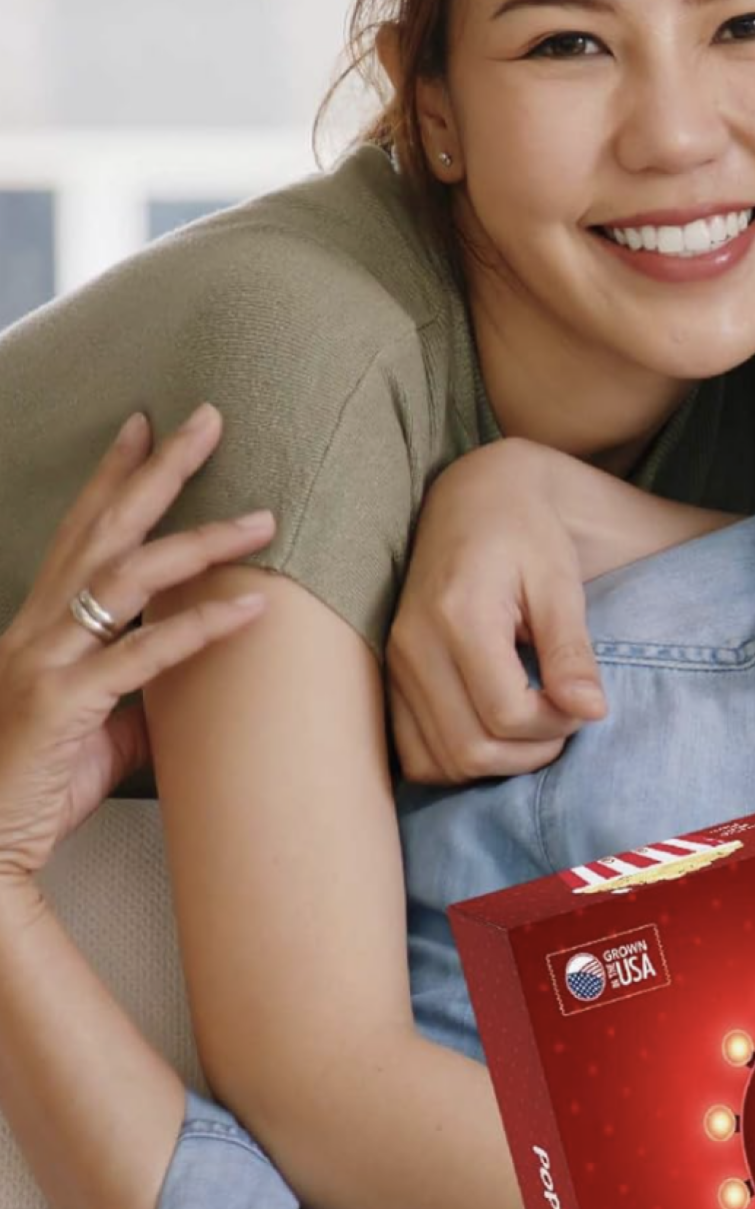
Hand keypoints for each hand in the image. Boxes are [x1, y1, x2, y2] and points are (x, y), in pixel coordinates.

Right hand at [0, 406, 271, 881]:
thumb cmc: (37, 788)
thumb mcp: (102, 727)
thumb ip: (145, 689)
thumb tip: (197, 673)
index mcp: (39, 629)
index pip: (77, 533)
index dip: (112, 477)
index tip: (144, 424)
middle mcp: (36, 632)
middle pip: (102, 531)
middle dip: (157, 471)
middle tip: (209, 419)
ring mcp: (45, 664)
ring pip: (125, 579)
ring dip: (200, 541)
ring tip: (264, 518)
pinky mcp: (62, 706)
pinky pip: (142, 655)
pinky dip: (200, 626)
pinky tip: (252, 605)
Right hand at [387, 439, 604, 784]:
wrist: (473, 498)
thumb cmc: (526, 533)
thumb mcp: (559, 582)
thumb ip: (570, 650)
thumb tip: (592, 713)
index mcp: (459, 616)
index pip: (506, 714)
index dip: (555, 726)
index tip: (583, 704)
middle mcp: (414, 646)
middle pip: (470, 748)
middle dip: (530, 753)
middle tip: (564, 722)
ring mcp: (394, 664)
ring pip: (439, 761)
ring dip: (496, 765)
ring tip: (534, 728)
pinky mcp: (390, 677)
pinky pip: (414, 752)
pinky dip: (458, 760)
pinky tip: (496, 732)